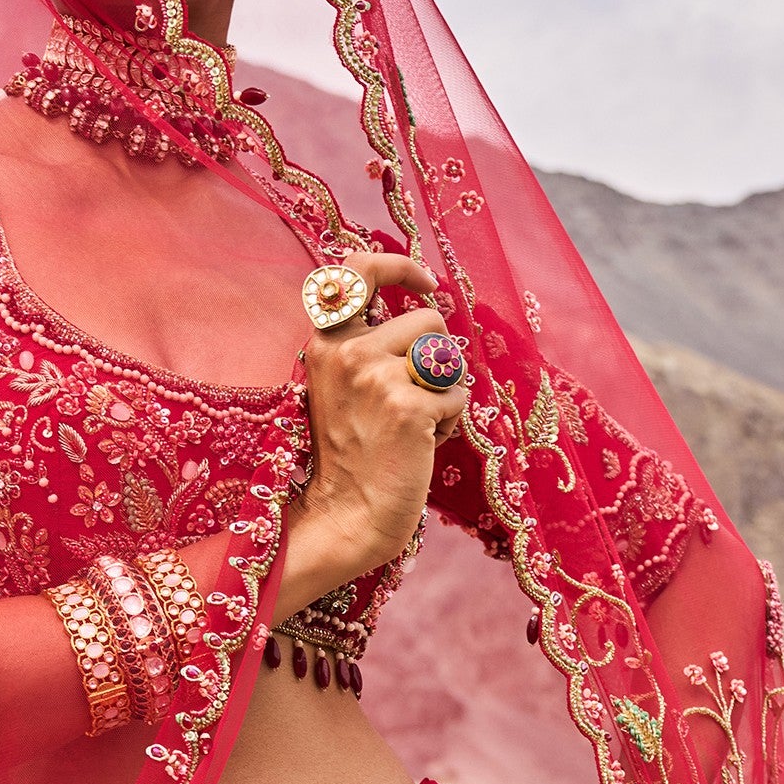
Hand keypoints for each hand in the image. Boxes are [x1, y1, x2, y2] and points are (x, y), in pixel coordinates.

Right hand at [277, 250, 463, 617]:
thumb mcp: (341, 389)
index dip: (400, 266)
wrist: (345, 517)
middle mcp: (348, 352)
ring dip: (445, 389)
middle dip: (437, 355)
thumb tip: (426, 310)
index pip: (357, 271)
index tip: (425, 282)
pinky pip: (458, 396)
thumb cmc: (351, 458)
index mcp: (326, 344)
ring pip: (447, 355)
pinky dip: (450, 423)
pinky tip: (421, 446)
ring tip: (417, 424)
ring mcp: (378, 378)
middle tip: (416, 398)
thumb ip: (367, 347)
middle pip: (427, 319)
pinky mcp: (410, 408)